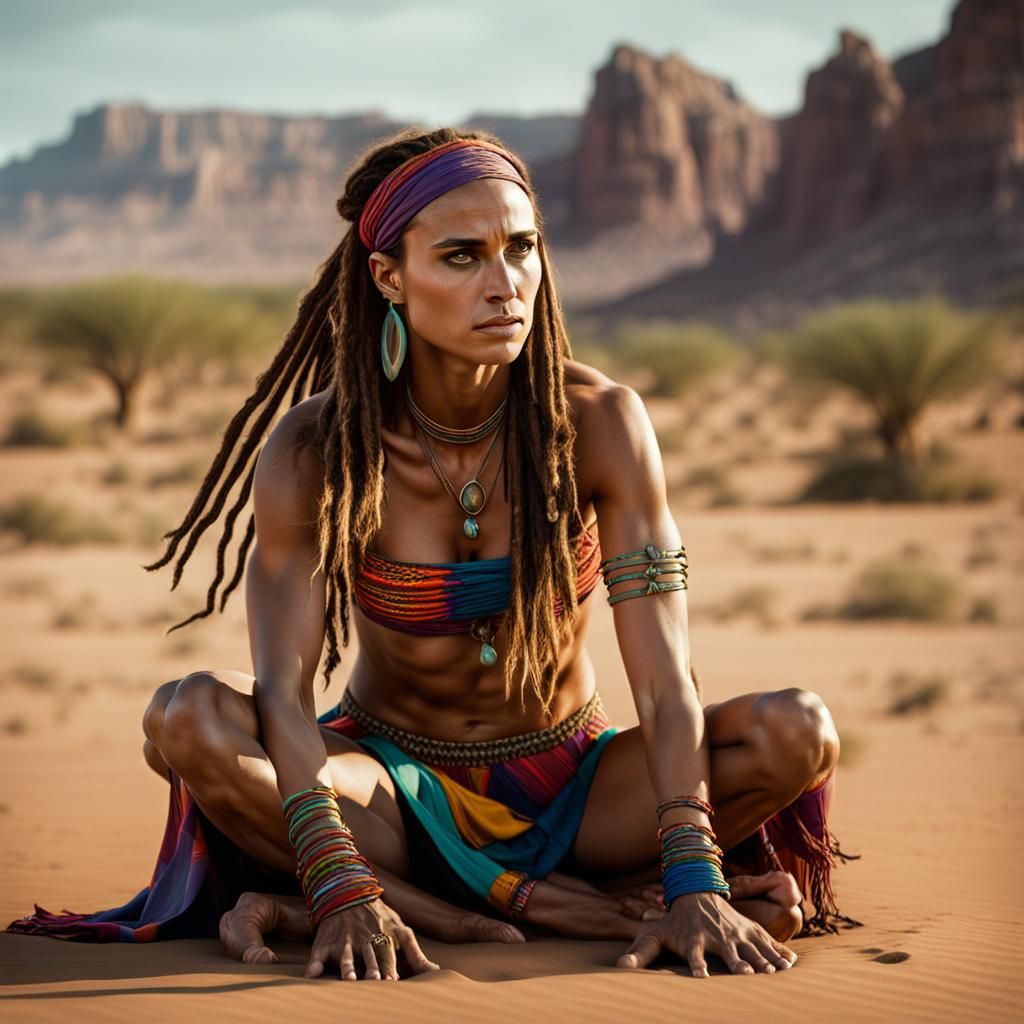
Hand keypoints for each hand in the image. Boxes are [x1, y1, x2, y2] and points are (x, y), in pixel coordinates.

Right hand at [306, 897, 439, 980]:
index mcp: (384, 938)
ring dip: (348, 969)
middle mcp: (365, 939)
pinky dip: (314, 964)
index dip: (391, 969)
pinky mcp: (326, 941)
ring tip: (350, 980)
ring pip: (346, 957)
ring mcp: (345, 941)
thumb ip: (416, 953)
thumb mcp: (400, 928)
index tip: (394, 983)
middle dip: (373, 969)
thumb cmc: (379, 917)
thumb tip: (435, 972)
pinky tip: (311, 974)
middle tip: (376, 981)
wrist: (349, 890)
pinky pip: (318, 953)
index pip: (388, 956)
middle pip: (369, 957)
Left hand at [616, 891, 797, 976]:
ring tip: (776, 973)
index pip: (695, 956)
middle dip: (740, 963)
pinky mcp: (748, 930)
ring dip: (764, 960)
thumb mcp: (656, 933)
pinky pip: (766, 942)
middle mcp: (717, 937)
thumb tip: (620, 967)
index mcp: (695, 940)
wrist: (697, 890)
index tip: (701, 978)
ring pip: (752, 947)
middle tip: (749, 975)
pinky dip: (779, 952)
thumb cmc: (675, 920)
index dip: (697, 967)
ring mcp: (735, 932)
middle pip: (729, 952)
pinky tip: (791, 964)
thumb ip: (641, 951)